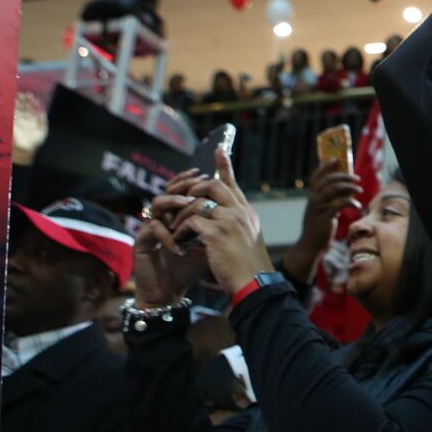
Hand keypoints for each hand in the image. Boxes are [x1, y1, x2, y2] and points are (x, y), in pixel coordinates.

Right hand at [131, 169, 208, 307]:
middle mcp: (162, 217)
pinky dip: (168, 236)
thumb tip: (238, 208)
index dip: (190, 178)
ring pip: (157, 204)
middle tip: (197, 182)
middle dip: (183, 184)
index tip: (204, 171)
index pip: (182, 189)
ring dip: (174, 204)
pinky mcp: (141, 241)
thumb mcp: (209, 244)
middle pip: (168, 190)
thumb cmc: (190, 267)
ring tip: (189, 207)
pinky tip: (181, 247)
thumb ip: (217, 226)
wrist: (170, 292)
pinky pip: (152, 229)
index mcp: (178, 215)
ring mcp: (150, 228)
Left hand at [162, 146, 271, 296]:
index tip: (218, 148)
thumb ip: (234, 225)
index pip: (232, 182)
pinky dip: (181, 231)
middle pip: (213, 184)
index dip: (224, 164)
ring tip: (176, 228)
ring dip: (182, 214)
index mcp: (246, 212)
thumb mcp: (246, 239)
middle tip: (182, 197)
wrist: (254, 283)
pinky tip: (180, 241)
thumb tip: (217, 219)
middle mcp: (239, 211)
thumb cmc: (248, 267)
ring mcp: (228, 220)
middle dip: (193, 188)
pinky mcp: (216, 233)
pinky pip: (190, 222)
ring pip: (197, 202)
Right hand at [298, 160, 362, 252]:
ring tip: (359, 190)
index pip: (316, 177)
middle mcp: (313, 200)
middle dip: (343, 176)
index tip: (336, 159)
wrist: (310, 246)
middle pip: (328, 181)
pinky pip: (338, 205)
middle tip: (356, 178)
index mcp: (312, 197)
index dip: (325, 167)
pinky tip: (356, 205)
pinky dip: (349, 202)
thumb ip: (330, 200)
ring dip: (348, 187)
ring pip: (332, 190)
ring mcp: (317, 209)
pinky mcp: (324, 218)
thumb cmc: (319, 227)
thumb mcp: (322, 210)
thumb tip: (347, 190)